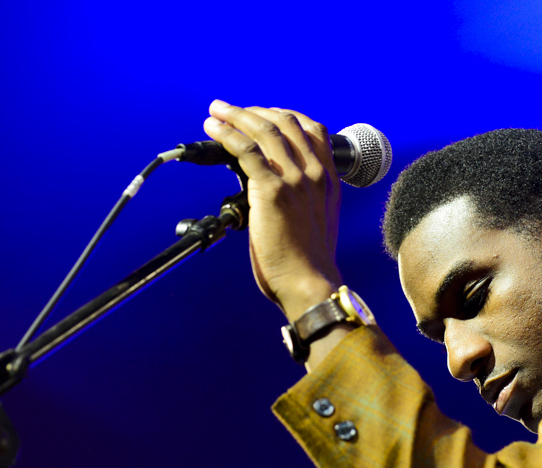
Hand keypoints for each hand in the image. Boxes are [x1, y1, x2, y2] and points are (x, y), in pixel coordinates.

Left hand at [203, 100, 342, 320]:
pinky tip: (213, 130)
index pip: (313, 129)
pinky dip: (227, 135)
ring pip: (264, 130)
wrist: (309, 283)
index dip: (284, 114)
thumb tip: (272, 188)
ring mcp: (295, 180)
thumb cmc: (308, 262)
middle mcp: (314, 174)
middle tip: (229, 109)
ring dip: (235, 116)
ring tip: (216, 112)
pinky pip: (246, 150)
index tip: (262, 114)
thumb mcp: (316, 220)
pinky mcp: (273, 191)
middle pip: (285, 122)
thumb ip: (302, 198)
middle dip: (254, 110)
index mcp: (327, 180)